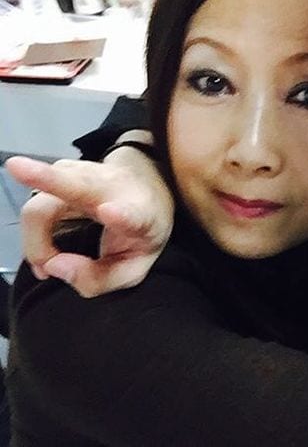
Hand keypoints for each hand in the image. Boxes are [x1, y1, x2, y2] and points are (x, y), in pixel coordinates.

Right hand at [5, 155, 173, 297]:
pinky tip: (43, 251)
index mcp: (142, 213)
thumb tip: (54, 266)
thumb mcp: (133, 268)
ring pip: (46, 196)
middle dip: (47, 177)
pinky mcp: (67, 172)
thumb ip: (98, 279)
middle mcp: (113, 188)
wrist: (152, 190)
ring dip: (35, 234)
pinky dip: (33, 230)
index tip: (108, 211)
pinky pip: (39, 200)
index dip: (120, 215)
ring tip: (46, 263)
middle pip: (77, 183)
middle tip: (16, 168)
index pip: (133, 214)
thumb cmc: (142, 234)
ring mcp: (88, 175)